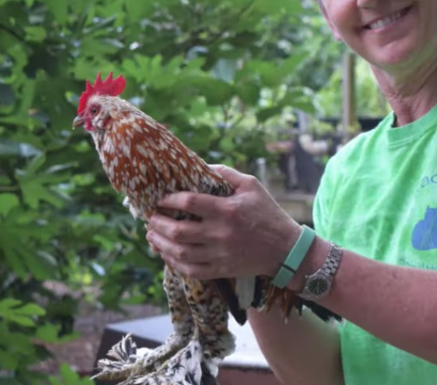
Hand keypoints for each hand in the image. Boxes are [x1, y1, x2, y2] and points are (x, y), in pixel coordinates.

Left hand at [146, 164, 301, 280]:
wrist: (286, 249)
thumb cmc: (268, 213)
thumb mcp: (252, 186)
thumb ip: (226, 173)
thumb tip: (202, 166)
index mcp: (227, 210)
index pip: (189, 202)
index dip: (170, 199)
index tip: (161, 198)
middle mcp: (220, 233)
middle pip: (178, 231)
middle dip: (158, 223)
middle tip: (150, 218)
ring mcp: (219, 254)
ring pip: (180, 252)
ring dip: (160, 244)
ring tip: (152, 235)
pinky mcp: (221, 269)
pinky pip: (190, 270)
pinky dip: (174, 263)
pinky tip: (167, 254)